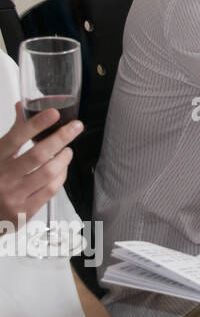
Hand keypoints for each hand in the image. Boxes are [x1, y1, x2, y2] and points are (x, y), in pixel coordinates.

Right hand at [0, 103, 81, 223]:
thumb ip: (12, 134)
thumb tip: (23, 106)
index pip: (15, 138)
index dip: (36, 124)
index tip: (54, 113)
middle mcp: (2, 178)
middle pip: (37, 155)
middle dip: (61, 138)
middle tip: (76, 127)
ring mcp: (13, 196)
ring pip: (48, 172)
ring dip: (64, 158)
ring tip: (68, 150)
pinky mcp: (24, 211)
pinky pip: (50, 189)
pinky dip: (61, 176)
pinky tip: (62, 169)